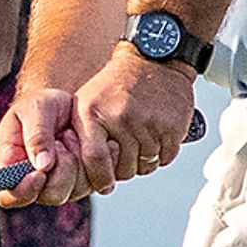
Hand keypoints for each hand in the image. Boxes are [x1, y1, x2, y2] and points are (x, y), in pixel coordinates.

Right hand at [0, 85, 95, 206]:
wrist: (69, 102)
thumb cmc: (42, 104)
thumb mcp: (35, 109)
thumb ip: (36, 136)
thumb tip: (40, 166)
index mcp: (10, 165)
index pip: (7, 196)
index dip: (23, 191)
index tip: (40, 173)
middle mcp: (32, 180)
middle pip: (48, 195)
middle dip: (62, 168)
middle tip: (61, 140)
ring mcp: (57, 183)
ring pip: (73, 192)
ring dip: (78, 162)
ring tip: (72, 135)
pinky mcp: (79, 182)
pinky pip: (92, 184)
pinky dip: (97, 163)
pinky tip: (90, 142)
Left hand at [73, 45, 198, 189]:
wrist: (154, 60)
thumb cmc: (115, 86)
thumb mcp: (86, 102)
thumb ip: (80, 135)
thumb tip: (75, 173)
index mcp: (93, 113)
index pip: (94, 159)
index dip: (100, 178)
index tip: (105, 186)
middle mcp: (120, 118)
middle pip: (123, 168)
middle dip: (124, 169)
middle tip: (125, 157)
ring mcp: (148, 122)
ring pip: (146, 165)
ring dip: (143, 162)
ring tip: (140, 144)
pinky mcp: (172, 126)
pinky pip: (166, 157)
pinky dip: (161, 155)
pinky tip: (156, 139)